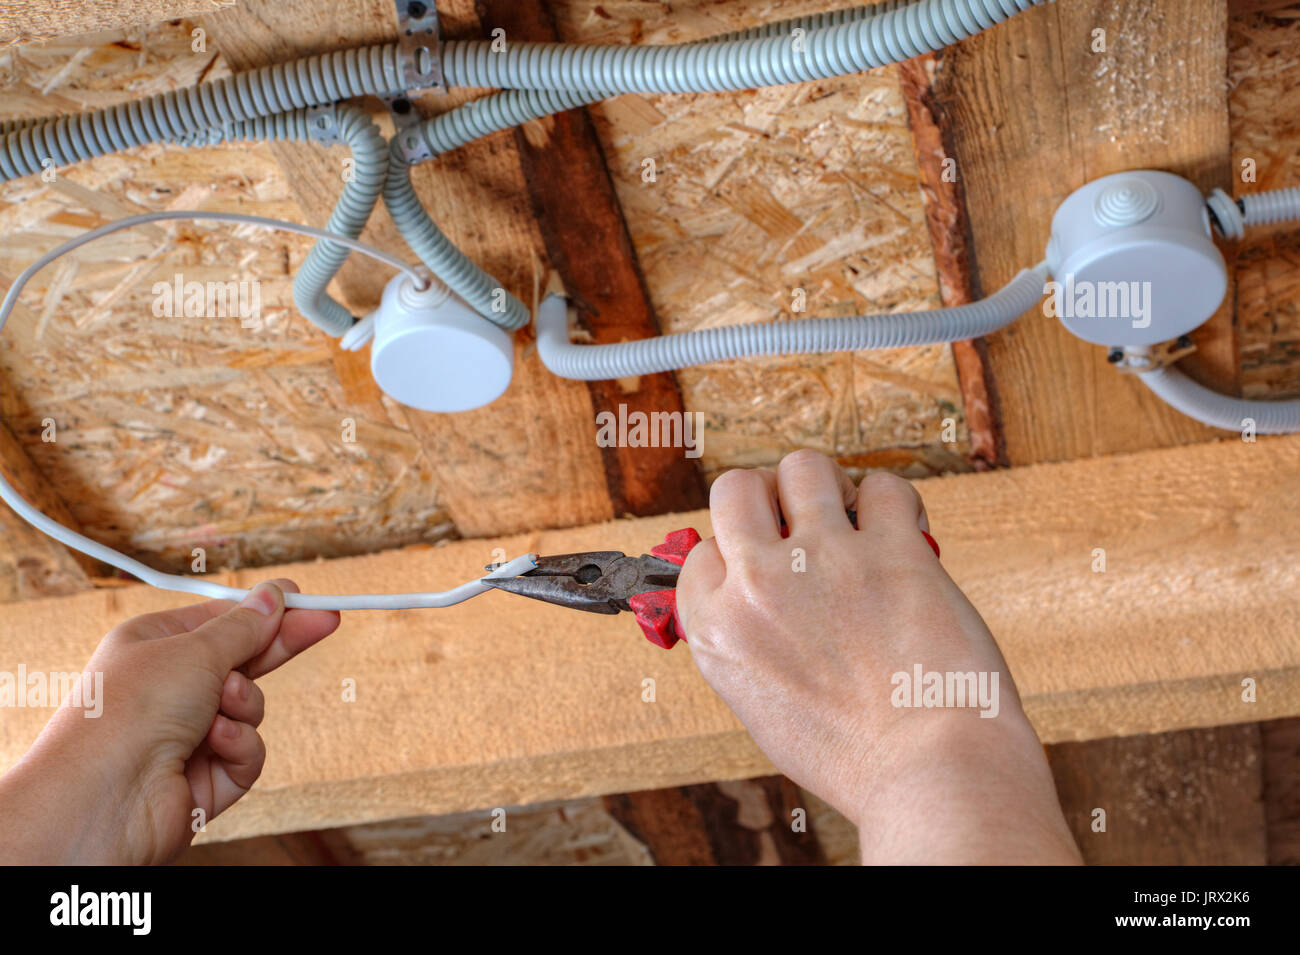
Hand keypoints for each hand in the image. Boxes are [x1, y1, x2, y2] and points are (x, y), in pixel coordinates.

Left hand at [0, 580, 338, 864]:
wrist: (102, 799)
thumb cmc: (127, 713)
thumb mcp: (194, 651)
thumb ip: (244, 628)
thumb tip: (271, 598)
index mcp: (153, 648)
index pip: (222, 622)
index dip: (265, 611)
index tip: (305, 599)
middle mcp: (168, 690)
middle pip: (243, 661)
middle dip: (279, 646)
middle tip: (325, 623)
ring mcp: (186, 735)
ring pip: (251, 709)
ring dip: (245, 706)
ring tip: (221, 709)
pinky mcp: (204, 778)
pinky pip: (247, 751)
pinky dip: (238, 746)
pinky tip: (217, 745)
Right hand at [676, 450, 1079, 863]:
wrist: (929, 773)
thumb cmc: (856, 756)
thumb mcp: (762, 707)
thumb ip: (746, 644)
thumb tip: (752, 601)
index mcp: (718, 631)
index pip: (700, 552)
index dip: (735, 551)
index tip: (762, 559)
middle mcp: (759, 586)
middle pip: (734, 489)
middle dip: (766, 496)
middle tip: (797, 517)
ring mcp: (823, 560)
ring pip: (802, 467)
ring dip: (826, 483)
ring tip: (850, 511)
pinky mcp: (890, 549)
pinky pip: (883, 487)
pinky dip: (894, 503)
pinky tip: (903, 531)